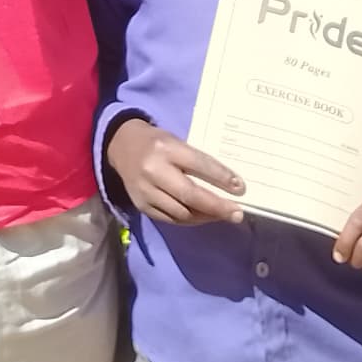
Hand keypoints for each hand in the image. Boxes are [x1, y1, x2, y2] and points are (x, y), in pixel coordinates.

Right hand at [105, 118, 245, 224]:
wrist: (121, 146)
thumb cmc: (157, 142)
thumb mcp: (176, 142)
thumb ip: (196, 160)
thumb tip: (227, 183)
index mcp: (166, 148)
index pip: (199, 164)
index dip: (222, 178)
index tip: (241, 188)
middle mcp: (154, 170)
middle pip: (190, 195)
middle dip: (217, 207)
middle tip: (237, 214)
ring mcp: (146, 191)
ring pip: (182, 212)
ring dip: (206, 216)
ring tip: (222, 215)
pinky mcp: (142, 206)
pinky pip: (171, 219)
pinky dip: (190, 220)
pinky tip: (202, 217)